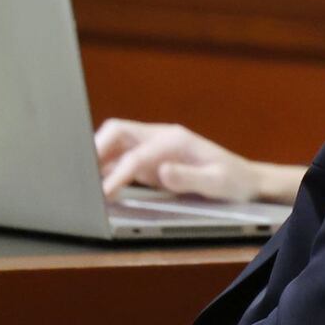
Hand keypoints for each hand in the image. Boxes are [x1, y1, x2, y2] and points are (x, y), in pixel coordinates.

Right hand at [95, 119, 260, 201]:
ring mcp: (153, 149)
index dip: (119, 172)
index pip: (137, 153)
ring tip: (82, 181)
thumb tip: (163, 170)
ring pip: (115, 144)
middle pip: (118, 132)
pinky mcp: (150, 162)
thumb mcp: (218, 183)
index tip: (105, 192)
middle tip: (80, 175)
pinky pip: (121, 160)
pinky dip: (106, 171)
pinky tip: (98, 186)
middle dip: (96, 148)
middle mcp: (161, 138)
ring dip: (97, 159)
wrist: (244, 181)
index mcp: (176, 140)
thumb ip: (190, 177)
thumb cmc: (233, 181)